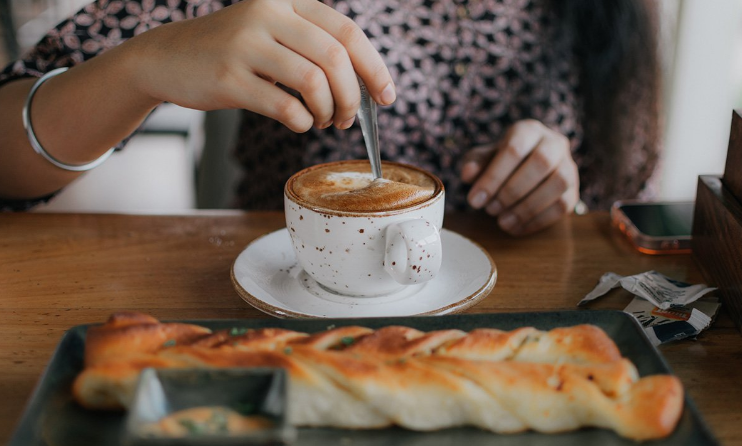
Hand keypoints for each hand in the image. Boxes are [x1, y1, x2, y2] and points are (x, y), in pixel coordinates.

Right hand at [125, 0, 394, 131]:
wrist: (167, 57)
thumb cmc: (233, 51)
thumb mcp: (272, 31)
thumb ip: (313, 46)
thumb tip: (366, 88)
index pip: (347, 32)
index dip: (374, 68)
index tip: (386, 97)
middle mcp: (267, 13)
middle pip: (335, 57)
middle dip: (353, 97)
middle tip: (349, 118)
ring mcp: (246, 44)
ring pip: (314, 82)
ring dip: (329, 111)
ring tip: (324, 121)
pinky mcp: (229, 77)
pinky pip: (285, 106)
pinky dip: (302, 122)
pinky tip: (299, 123)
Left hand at [461, 120, 579, 235]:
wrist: (523, 170)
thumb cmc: (500, 162)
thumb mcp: (482, 158)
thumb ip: (474, 163)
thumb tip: (468, 174)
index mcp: (529, 130)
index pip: (514, 149)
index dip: (493, 177)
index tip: (474, 200)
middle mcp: (554, 143)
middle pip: (541, 163)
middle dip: (512, 192)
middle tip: (490, 210)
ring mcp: (568, 166)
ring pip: (558, 184)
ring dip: (527, 207)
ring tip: (502, 221)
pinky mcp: (573, 191)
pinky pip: (563, 206)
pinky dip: (537, 221)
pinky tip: (516, 228)